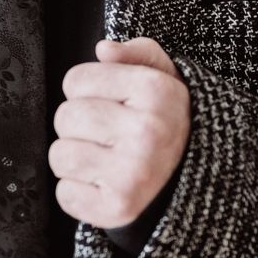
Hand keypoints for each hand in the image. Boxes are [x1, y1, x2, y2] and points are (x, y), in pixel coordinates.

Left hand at [48, 35, 189, 229]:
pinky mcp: (118, 208)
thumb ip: (139, 54)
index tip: (114, 105)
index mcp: (157, 92)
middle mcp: (147, 132)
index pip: (75, 80)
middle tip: (110, 137)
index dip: (89, 92)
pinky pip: (65, 194)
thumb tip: (104, 49)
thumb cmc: (169, 128)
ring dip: (77, 160)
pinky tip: (106, 187)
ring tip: (108, 161)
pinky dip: (80, 194)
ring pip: (60, 155)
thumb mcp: (167, 81)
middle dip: (80, 126)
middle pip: (65, 116)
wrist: (197, 188)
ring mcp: (133, 173)